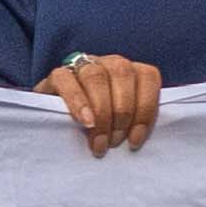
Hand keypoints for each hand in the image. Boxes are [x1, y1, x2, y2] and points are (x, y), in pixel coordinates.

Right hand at [49, 51, 166, 154]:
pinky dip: (78, 102)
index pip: (148, 76)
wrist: (57, 121)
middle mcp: (108, 64)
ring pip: (96, 76)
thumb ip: (134, 122)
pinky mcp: (58, 75)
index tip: (135, 140)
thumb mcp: (120, 124)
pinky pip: (67, 80)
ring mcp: (82, 66)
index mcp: (131, 72)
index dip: (146, 109)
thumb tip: (139, 139)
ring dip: (102, 111)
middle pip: (123, 74)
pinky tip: (85, 122)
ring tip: (99, 140)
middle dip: (122, 113)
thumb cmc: (96, 127)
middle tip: (114, 142)